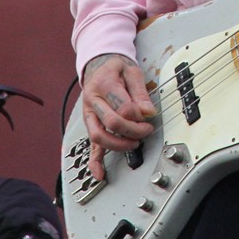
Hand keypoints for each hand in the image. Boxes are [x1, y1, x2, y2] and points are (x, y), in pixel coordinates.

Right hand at [81, 53, 156, 180]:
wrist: (98, 66)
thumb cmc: (115, 68)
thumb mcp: (131, 71)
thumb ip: (140, 91)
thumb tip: (148, 112)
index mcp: (104, 84)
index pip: (123, 107)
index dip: (139, 114)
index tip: (149, 114)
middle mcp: (93, 100)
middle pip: (111, 122)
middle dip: (132, 130)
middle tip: (146, 130)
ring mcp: (89, 114)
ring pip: (99, 136)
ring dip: (119, 144)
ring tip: (135, 143)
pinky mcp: (90, 124)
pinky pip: (90, 145)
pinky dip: (94, 161)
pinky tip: (99, 173)